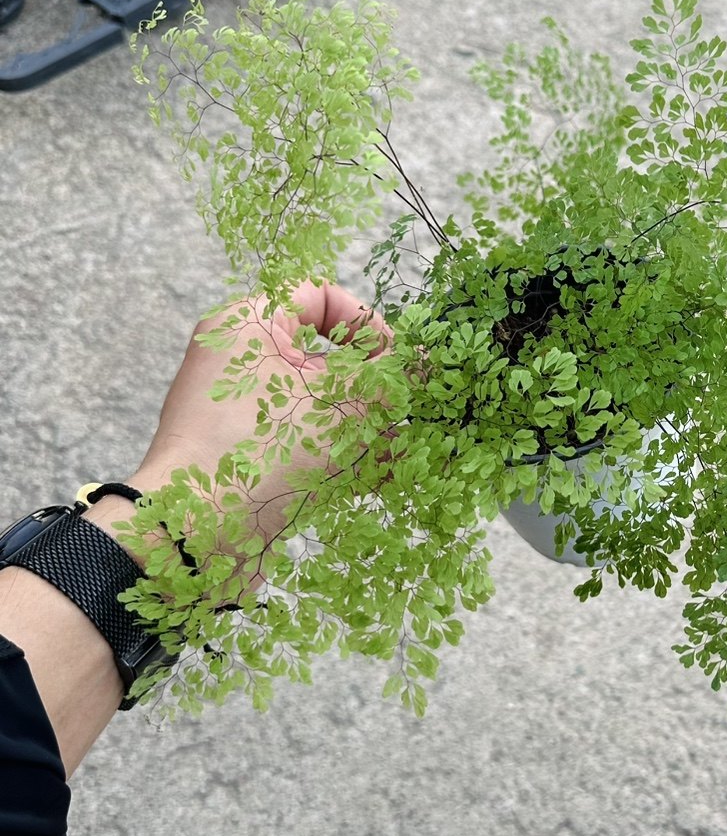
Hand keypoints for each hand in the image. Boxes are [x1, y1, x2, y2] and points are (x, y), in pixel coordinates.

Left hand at [103, 282, 391, 586]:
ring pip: (318, 403)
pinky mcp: (243, 454)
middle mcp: (238, 359)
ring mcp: (238, 410)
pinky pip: (300, 439)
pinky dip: (337, 453)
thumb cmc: (264, 452)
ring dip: (362, 424)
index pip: (321, 296)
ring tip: (397, 451)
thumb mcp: (342, 406)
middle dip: (370, 384)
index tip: (393, 363)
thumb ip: (388, 378)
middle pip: (324, 354)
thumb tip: (422, 362)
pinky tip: (376, 477)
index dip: (367, 324)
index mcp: (249, 324)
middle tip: (399, 411)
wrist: (195, 538)